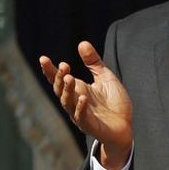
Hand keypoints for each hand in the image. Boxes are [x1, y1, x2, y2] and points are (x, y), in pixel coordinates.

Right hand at [39, 41, 132, 168]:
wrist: (125, 126)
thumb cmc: (113, 103)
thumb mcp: (105, 77)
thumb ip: (93, 62)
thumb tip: (82, 42)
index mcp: (76, 89)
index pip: (58, 78)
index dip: (49, 70)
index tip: (43, 59)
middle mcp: (74, 101)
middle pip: (59, 89)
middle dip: (58, 78)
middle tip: (63, 66)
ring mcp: (80, 114)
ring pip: (67, 102)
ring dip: (67, 90)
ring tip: (69, 78)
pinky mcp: (89, 125)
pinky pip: (81, 117)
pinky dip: (80, 107)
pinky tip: (83, 98)